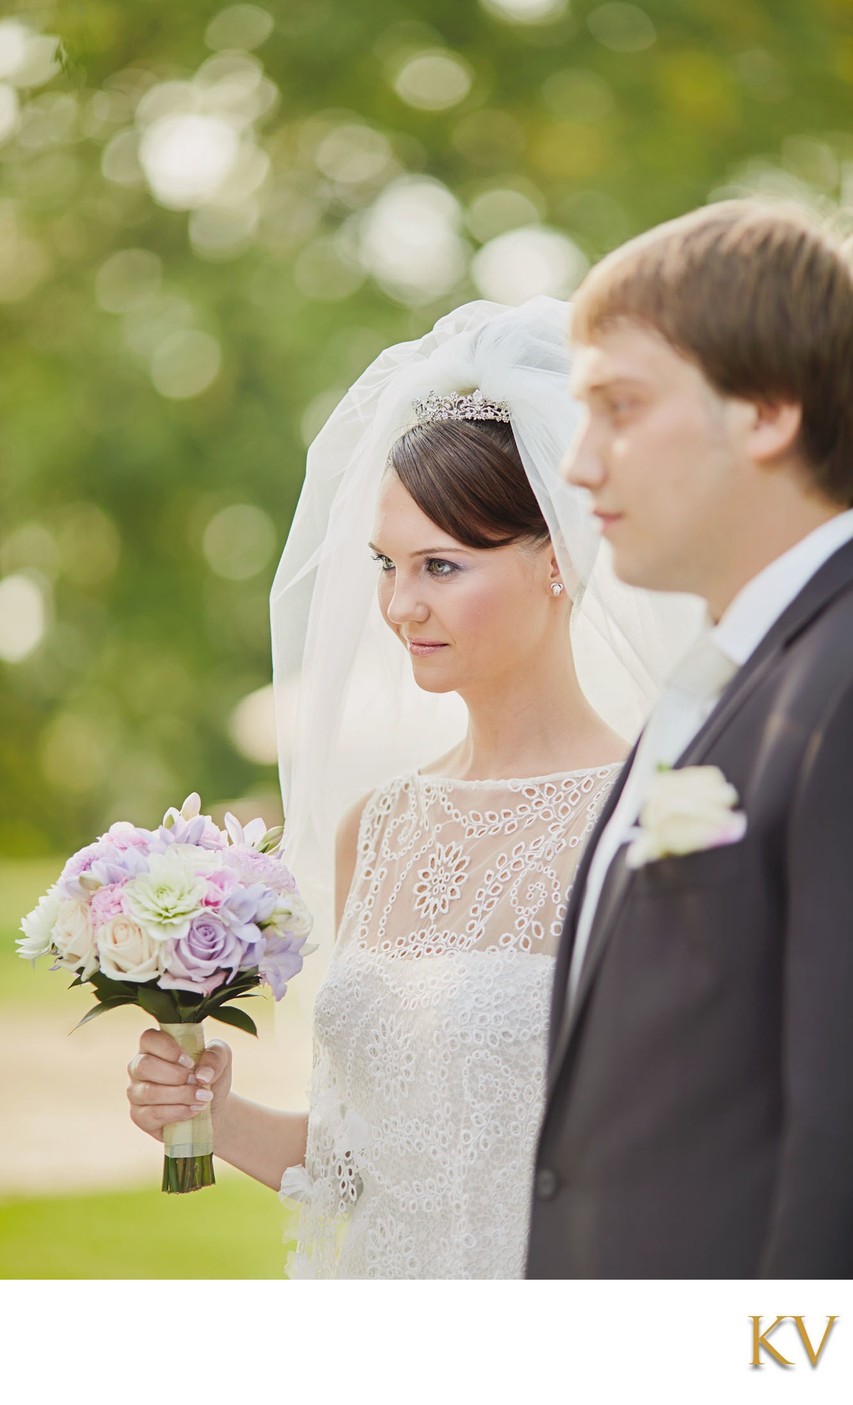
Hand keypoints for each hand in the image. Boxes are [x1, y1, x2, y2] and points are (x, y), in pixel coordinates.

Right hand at [126, 1027, 232, 1142]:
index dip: (169, 1050)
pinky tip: (193, 1110)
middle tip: (197, 1081)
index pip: (149, 1038)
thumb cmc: (209, 1076)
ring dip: (181, 1095)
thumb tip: (202, 1074)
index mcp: (155, 1046)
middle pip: (144, 1066)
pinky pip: (152, 1115)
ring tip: (203, 1097)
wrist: (212, 1108)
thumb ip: (215, 1055)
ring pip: (149, 1092)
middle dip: (176, 1075)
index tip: (191, 1062)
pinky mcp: (139, 1116)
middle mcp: (139, 1067)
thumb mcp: (221, 1059)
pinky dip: (178, 1112)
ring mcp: (136, 1092)